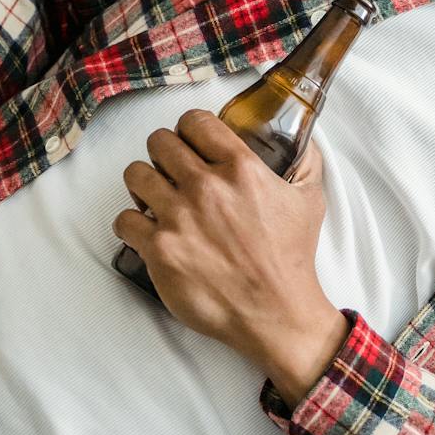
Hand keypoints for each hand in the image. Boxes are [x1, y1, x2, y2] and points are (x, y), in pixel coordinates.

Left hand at [114, 109, 348, 401]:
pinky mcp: (160, 250)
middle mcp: (206, 187)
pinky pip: (124, 220)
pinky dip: (131, 225)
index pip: (194, 121)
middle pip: (159, 142)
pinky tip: (146, 232)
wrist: (276, 313)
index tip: (191, 143)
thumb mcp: (310, 200)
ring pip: (135, 174)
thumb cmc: (291, 259)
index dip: (189, 129)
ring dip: (143, 184)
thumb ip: (306, 162)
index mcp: (240, 168)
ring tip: (155, 199)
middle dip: (163, 155)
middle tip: (171, 172)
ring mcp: (179, 218)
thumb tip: (302, 137)